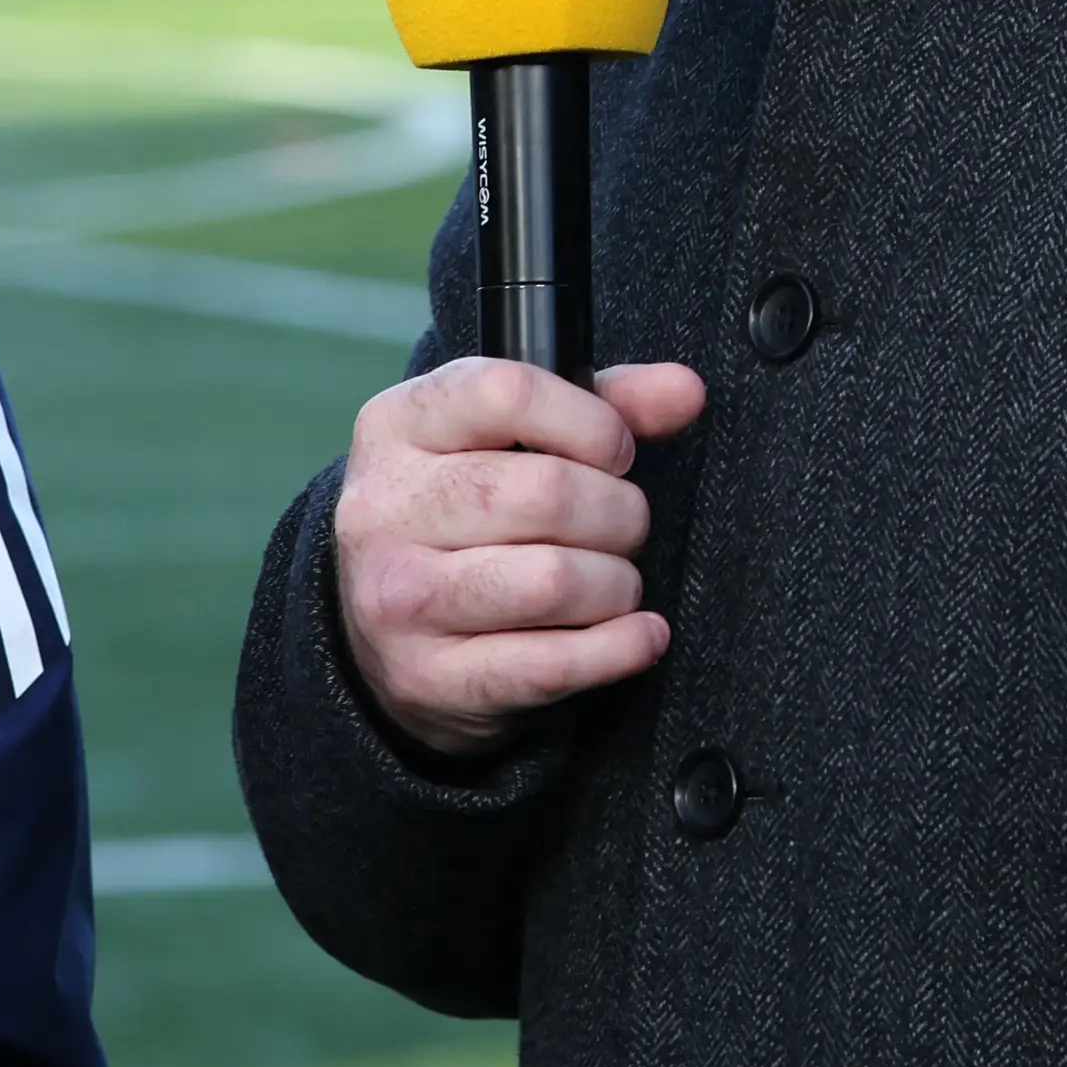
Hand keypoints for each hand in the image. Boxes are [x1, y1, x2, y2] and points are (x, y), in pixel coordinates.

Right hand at [333, 356, 707, 758]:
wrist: (385, 637)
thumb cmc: (464, 519)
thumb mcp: (509, 442)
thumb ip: (602, 406)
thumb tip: (683, 389)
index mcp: (395, 426)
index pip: (506, 393)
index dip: (590, 422)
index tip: (614, 452)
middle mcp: (383, 508)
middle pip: (547, 492)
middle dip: (619, 513)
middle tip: (622, 526)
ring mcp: (398, 597)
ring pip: (555, 581)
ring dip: (617, 584)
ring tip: (613, 581)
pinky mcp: (429, 676)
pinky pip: (553, 664)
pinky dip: (620, 648)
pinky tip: (637, 634)